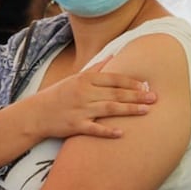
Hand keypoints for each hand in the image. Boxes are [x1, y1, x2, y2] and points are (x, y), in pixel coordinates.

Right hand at [29, 55, 156, 138]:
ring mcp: (80, 110)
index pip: (113, 78)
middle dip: (137, 95)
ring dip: (129, 110)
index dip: (131, 81)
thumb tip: (113, 56)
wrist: (36, 114)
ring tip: (146, 111)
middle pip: (115, 93)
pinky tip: (121, 133)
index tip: (146, 84)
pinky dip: (107, 131)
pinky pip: (94, 129)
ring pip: (109, 109)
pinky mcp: (74, 126)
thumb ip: (95, 68)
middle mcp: (84, 93)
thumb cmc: (58, 95)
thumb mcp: (75, 78)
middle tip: (155, 97)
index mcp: (85, 79)